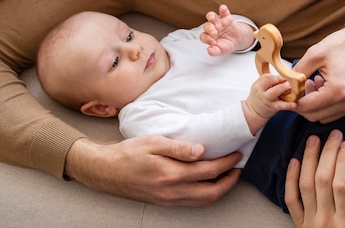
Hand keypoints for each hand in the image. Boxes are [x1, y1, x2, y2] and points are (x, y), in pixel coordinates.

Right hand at [65, 135, 241, 206]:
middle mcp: (172, 191)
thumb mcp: (153, 142)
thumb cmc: (129, 153)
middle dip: (230, 180)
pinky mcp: (165, 201)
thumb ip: (178, 147)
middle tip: (239, 166)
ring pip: (204, 201)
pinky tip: (209, 183)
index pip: (209, 170)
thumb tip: (201, 150)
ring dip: (220, 190)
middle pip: (212, 192)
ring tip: (229, 175)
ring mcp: (169, 199)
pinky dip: (207, 195)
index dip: (227, 162)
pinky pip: (193, 203)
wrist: (105, 171)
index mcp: (172, 174)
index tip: (237, 153)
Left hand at [200, 4, 254, 55]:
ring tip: (213, 19)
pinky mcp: (226, 17)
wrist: (238, 40)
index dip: (206, 39)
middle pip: (207, 26)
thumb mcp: (222, 51)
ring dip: (211, 16)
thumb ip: (215, 52)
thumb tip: (209, 51)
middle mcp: (212, 27)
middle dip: (209, 29)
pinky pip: (223, 11)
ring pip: (212, 16)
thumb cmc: (227, 45)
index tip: (213, 43)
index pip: (204, 36)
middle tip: (214, 33)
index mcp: (209, 36)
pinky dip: (223, 9)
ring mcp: (219, 21)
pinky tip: (223, 9)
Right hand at [242, 74, 296, 134]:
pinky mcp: (274, 107)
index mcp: (259, 85)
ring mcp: (268, 100)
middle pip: (268, 82)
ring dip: (282, 88)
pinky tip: (293, 104)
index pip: (266, 77)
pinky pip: (280, 106)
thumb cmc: (261, 95)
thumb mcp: (260, 86)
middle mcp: (262, 92)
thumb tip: (284, 75)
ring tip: (290, 87)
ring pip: (273, 93)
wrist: (254, 111)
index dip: (276, 76)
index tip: (285, 75)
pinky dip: (287, 105)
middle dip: (278, 80)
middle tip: (288, 79)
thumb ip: (270, 80)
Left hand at [284, 130, 344, 227]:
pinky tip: (295, 161)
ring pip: (304, 184)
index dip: (343, 162)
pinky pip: (291, 199)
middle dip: (328, 153)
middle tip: (334, 134)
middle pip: (322, 179)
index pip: (341, 185)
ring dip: (308, 159)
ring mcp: (309, 223)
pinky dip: (290, 178)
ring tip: (314, 139)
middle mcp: (325, 221)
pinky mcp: (300, 225)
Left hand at [293, 10, 344, 122]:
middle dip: (302, 105)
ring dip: (315, 105)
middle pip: (315, 116)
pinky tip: (323, 86)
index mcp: (338, 90)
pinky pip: (337, 111)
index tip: (287, 92)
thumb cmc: (344, 43)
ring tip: (312, 83)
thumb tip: (285, 85)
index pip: (307, 108)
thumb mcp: (315, 54)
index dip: (293, 102)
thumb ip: (297, 73)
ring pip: (326, 117)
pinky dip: (326, 104)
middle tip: (298, 88)